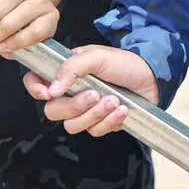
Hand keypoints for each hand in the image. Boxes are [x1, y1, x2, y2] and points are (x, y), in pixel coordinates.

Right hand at [23, 45, 158, 137]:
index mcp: (65, 72)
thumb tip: (52, 90)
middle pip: (53, 111)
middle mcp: (70, 92)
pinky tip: (123, 109)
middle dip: (75, 106)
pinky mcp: (101, 123)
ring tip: (114, 100)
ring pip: (73, 125)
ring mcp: (85, 110)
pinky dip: (109, 122)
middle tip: (95, 94)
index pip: (36, 82)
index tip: (49, 93)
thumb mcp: (97, 57)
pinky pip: (95, 131)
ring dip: (95, 114)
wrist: (153, 77)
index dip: (36, 89)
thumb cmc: (123, 62)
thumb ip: (71, 68)